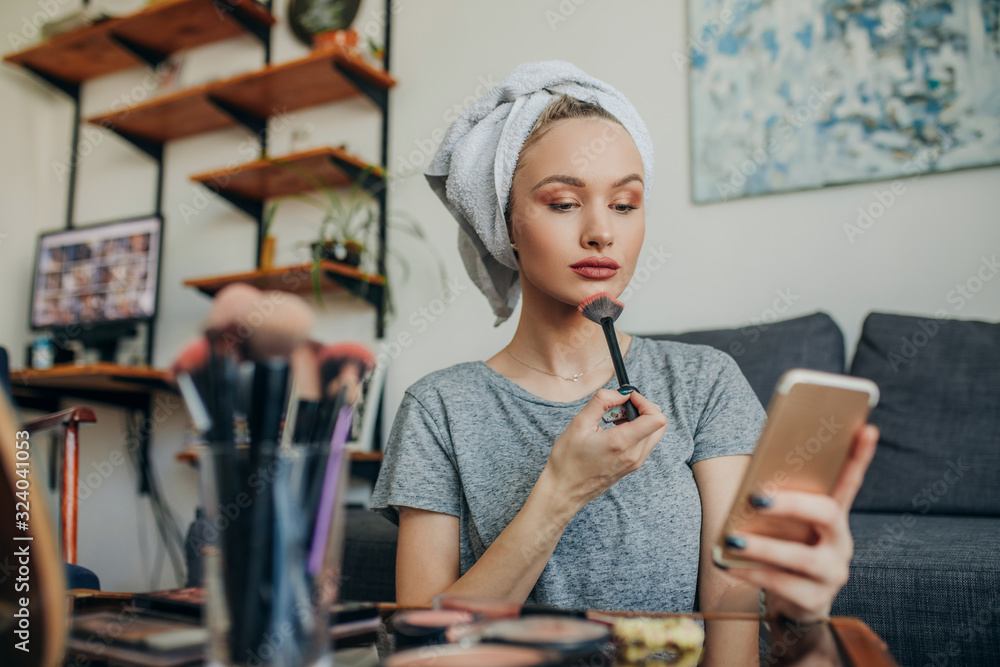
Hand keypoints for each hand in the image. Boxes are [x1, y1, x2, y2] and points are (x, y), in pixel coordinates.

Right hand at [541, 389, 668, 513]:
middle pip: (660, 424)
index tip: (627, 397)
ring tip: (614, 419)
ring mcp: (635, 463)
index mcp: (622, 443)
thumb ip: (602, 402)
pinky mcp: (632, 466)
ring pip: (653, 433)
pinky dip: (635, 431)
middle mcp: (634, 455)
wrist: (564, 491)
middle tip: (621, 406)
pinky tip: (613, 430)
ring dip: (640, 420)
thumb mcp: (579, 423)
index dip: (644, 401)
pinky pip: (644, 443)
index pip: (656, 418)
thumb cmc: (567, 460)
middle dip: (644, 408)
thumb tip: (621, 392)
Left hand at [721, 424, 879, 621]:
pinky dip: (752, 572)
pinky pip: (782, 584)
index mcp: (833, 516)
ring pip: (802, 557)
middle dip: (791, 504)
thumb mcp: (784, 525)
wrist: (790, 602)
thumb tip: (752, 482)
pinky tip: (728, 564)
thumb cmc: (784, 548)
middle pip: (827, 514)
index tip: (867, 428)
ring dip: (763, 546)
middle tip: (755, 498)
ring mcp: (832, 573)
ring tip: (732, 539)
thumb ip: (777, 501)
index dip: (859, 457)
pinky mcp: (815, 600)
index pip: (849, 481)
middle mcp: (840, 542)